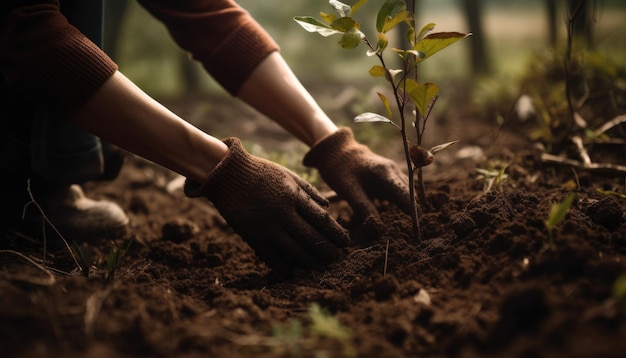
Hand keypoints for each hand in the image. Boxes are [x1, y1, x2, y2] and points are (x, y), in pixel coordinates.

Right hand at [185, 137, 348, 273]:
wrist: (227, 174)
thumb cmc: (261, 172)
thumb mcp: (288, 175)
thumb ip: (309, 191)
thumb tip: (328, 206)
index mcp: (294, 196)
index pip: (322, 220)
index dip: (336, 233)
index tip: (346, 242)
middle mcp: (283, 213)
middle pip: (311, 238)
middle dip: (327, 250)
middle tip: (337, 258)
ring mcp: (267, 226)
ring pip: (294, 250)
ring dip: (310, 260)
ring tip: (320, 266)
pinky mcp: (252, 235)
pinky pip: (271, 255)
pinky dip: (283, 265)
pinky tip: (292, 271)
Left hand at [303, 127, 412, 222]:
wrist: (335, 149)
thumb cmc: (340, 170)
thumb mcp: (350, 191)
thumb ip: (365, 209)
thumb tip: (379, 229)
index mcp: (387, 175)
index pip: (408, 198)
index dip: (412, 215)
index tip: (412, 230)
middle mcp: (394, 171)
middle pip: (410, 195)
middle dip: (408, 212)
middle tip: (402, 229)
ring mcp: (392, 170)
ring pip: (405, 192)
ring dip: (402, 206)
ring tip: (395, 221)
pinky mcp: (388, 172)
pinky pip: (398, 188)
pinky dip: (396, 199)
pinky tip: (386, 208)